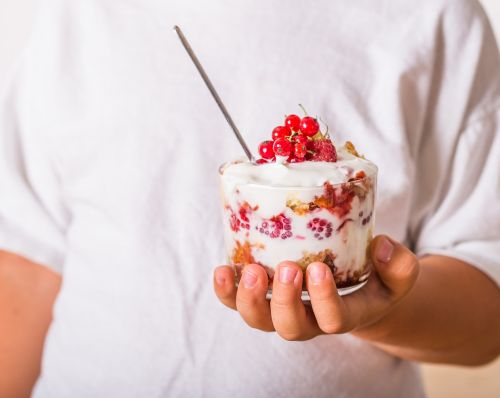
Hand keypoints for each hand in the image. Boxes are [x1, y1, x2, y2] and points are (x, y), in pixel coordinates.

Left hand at [213, 235, 418, 340]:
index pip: (333, 321)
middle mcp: (309, 321)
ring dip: (249, 299)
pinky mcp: (263, 298)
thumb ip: (400, 265)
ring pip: (259, 320)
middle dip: (285, 301)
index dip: (324, 300)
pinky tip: (222, 270)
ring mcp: (282, 312)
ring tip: (250, 270)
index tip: (319, 268)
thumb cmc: (375, 281)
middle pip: (290, 328)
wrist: (355, 293)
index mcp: (344, 317)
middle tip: (287, 268)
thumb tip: (382, 246)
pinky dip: (227, 292)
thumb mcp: (398, 275)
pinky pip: (238, 303)